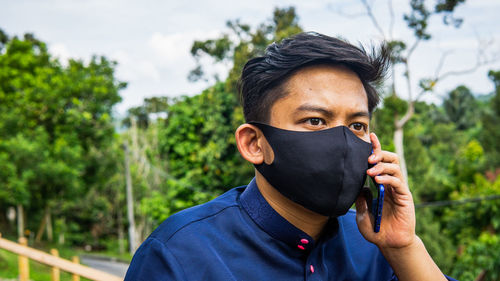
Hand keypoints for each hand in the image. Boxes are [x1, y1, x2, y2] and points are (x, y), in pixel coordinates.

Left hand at [355, 132, 416, 249]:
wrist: (390, 244)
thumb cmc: (376, 229)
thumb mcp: (361, 213)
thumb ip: (360, 200)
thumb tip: (358, 186)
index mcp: (381, 184)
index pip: (380, 162)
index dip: (376, 148)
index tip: (370, 136)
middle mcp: (391, 183)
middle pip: (390, 159)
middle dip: (379, 153)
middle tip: (368, 158)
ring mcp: (399, 189)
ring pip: (395, 167)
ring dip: (382, 165)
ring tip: (370, 171)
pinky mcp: (405, 197)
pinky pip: (398, 182)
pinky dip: (388, 178)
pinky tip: (378, 181)